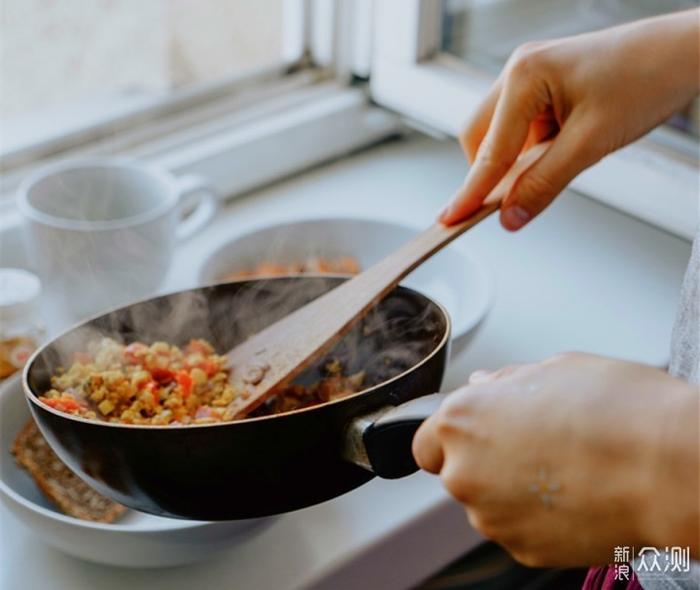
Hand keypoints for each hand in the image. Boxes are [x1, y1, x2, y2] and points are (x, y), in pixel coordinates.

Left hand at [412, 353, 698, 566]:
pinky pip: (518, 528)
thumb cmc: (618, 410)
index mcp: (462, 421)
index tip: (478, 433)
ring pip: (488, 502)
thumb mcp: (554, 368)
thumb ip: (505, 382)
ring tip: (563, 467)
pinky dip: (536, 516)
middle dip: (485, 459)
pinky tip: (573, 494)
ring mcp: (492, 517)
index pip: (426, 441)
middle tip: (534, 443)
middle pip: (458, 471)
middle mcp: (464, 472)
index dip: (453, 437)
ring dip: (511, 489)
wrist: (668, 469)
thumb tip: (486, 386)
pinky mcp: (523, 550)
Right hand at [439, 9, 699, 229]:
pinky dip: (531, 151)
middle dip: (490, 173)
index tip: (450, 219)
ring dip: (515, 162)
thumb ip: (545, 183)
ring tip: (556, 166)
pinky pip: (520, 129)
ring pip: (499, 135)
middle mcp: (519, 71)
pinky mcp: (544, 88)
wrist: (685, 52)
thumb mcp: (592, 142)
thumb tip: (511, 215)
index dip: (470, 191)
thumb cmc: (647, 78)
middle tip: (503, 205)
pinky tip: (560, 152)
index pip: (489, 150)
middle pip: (479, 138)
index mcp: (525, 76)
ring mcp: (530, 77)